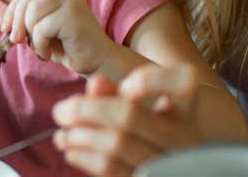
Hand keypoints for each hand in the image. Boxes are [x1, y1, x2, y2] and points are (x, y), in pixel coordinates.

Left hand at [0, 0, 111, 74]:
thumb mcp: (39, 35)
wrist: (98, 63)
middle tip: (17, 42)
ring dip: (31, 36)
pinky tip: (49, 54)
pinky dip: (40, 44)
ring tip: (41, 49)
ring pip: (32, 12)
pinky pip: (42, 27)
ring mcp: (71, 2)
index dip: (11, 11)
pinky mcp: (73, 15)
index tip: (5, 30)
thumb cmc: (70, 49)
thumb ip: (20, 23)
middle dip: (16, 22)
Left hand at [52, 65, 204, 176]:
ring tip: (63, 135)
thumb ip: (116, 94)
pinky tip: (72, 150)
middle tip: (61, 111)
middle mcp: (184, 139)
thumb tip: (95, 83)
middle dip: (85, 109)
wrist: (165, 172)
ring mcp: (167, 165)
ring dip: (78, 136)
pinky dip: (82, 156)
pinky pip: (109, 169)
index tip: (125, 87)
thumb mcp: (137, 111)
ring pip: (115, 143)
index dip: (150, 80)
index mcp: (186, 112)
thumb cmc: (146, 136)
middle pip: (130, 114)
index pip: (183, 83)